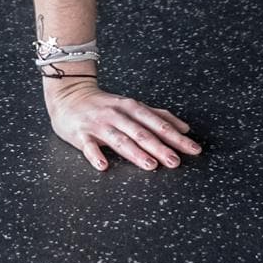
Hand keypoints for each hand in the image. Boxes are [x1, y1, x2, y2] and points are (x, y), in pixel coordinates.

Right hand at [45, 78, 202, 173]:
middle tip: (176, 162)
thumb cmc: (105, 105)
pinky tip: (103, 166)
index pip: (158, 123)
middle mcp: (118, 115)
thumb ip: (157, 116)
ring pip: (120, 139)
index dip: (176, 137)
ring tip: (150, 165)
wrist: (70, 95)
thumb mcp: (132, 106)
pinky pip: (88, 146)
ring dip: (135, 153)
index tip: (193, 149)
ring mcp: (99, 124)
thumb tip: (184, 128)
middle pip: (142, 132)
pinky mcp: (81, 134)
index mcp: (132, 108)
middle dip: (160, 147)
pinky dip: (96, 156)